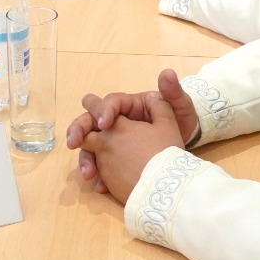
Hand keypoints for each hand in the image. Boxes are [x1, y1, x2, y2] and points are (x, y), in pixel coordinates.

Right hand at [65, 70, 198, 189]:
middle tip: (73, 143)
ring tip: (88, 173)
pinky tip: (101, 186)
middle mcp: (116, 120)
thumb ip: (173, 92)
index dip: (104, 110)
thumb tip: (167, 73)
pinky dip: (99, 175)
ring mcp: (114, 140)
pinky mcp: (115, 157)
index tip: (104, 124)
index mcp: (129, 105)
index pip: (111, 102)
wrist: (186, 147)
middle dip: (79, 130)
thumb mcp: (181, 106)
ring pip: (91, 144)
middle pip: (90, 121)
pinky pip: (102, 164)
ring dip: (86, 157)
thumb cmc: (182, 121)